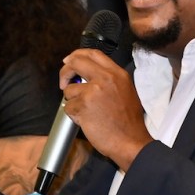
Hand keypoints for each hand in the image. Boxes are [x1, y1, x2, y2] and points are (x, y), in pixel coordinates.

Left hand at [59, 48, 152, 170]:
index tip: (70, 60)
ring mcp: (93, 91)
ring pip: (69, 90)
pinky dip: (73, 115)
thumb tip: (86, 76)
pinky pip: (68, 106)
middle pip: (76, 62)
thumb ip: (109, 80)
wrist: (131, 141)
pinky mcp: (83, 105)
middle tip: (64, 82)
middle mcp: (105, 78)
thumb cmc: (129, 122)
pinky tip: (86, 120)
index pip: (93, 53)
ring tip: (87, 112)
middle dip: (65, 71)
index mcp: (117, 74)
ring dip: (72, 101)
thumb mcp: (126, 91)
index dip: (77, 55)